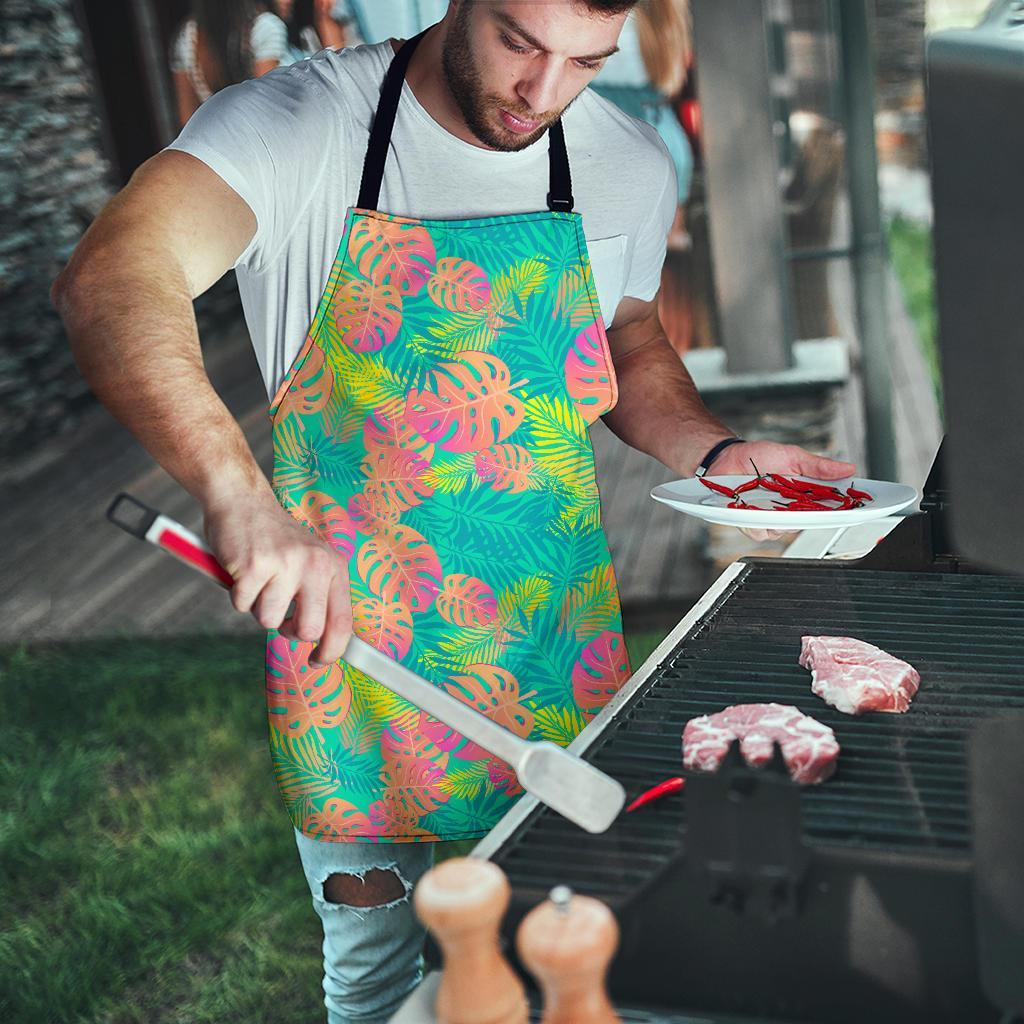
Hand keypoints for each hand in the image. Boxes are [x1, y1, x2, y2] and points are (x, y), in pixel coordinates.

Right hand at [203, 492, 351, 665]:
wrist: (242, 500)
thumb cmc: (275, 540)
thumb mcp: (310, 561)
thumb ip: (319, 596)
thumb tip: (323, 642)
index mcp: (334, 566)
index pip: (342, 622)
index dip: (332, 651)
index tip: (317, 662)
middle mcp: (315, 565)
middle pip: (309, 630)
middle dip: (288, 631)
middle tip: (279, 613)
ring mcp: (286, 564)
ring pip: (269, 621)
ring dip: (258, 607)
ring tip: (259, 579)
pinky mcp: (254, 566)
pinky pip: (242, 605)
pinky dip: (237, 595)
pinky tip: (242, 571)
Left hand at [708, 440, 856, 542]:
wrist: (727, 457)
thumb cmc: (759, 457)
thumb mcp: (793, 456)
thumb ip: (819, 466)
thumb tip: (848, 468)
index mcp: (804, 495)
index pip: (829, 508)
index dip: (844, 511)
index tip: (859, 509)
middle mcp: (790, 510)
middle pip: (809, 523)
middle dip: (812, 515)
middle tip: (807, 502)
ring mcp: (771, 519)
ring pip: (785, 530)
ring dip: (781, 517)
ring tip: (772, 499)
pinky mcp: (751, 523)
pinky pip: (761, 532)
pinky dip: (758, 522)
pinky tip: (754, 508)